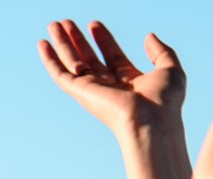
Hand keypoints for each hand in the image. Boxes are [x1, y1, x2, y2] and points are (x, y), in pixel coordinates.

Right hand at [37, 20, 182, 141]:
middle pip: (89, 58)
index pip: (111, 56)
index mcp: (129, 82)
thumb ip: (161, 51)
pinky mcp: (81, 92)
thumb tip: (149, 36)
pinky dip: (50, 59)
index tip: (94, 24)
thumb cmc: (164, 101)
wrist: (151, 120)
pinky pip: (60, 73)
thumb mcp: (170, 68)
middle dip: (77, 40)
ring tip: (54, 24)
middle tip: (67, 23)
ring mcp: (93, 90)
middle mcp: (108, 87)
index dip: (103, 39)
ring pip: (72, 62)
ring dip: (62, 43)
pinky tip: (43, 45)